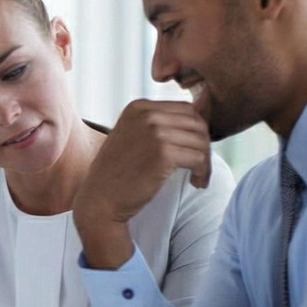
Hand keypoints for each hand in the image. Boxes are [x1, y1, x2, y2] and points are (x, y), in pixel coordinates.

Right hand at [74, 100, 211, 268]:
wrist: (100, 199)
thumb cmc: (118, 173)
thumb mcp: (131, 136)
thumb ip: (155, 124)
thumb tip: (197, 120)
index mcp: (138, 107)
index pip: (185, 109)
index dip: (195, 131)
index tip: (194, 151)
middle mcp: (147, 114)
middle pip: (196, 123)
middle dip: (203, 145)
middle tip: (200, 166)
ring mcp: (155, 132)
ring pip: (201, 140)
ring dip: (205, 160)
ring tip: (199, 176)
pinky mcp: (163, 153)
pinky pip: (199, 158)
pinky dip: (203, 171)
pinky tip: (196, 182)